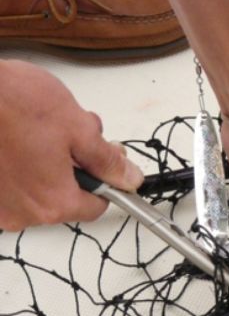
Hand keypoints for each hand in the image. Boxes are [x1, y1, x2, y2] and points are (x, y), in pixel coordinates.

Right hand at [0, 60, 143, 231]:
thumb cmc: (8, 102)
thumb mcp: (77, 127)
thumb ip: (107, 161)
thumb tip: (130, 179)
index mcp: (53, 202)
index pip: (96, 206)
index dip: (106, 181)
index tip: (104, 161)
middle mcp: (22, 213)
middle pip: (65, 196)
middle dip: (77, 165)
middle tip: (75, 131)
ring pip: (38, 187)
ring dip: (48, 161)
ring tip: (41, 127)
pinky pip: (11, 183)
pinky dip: (19, 164)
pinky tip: (17, 136)